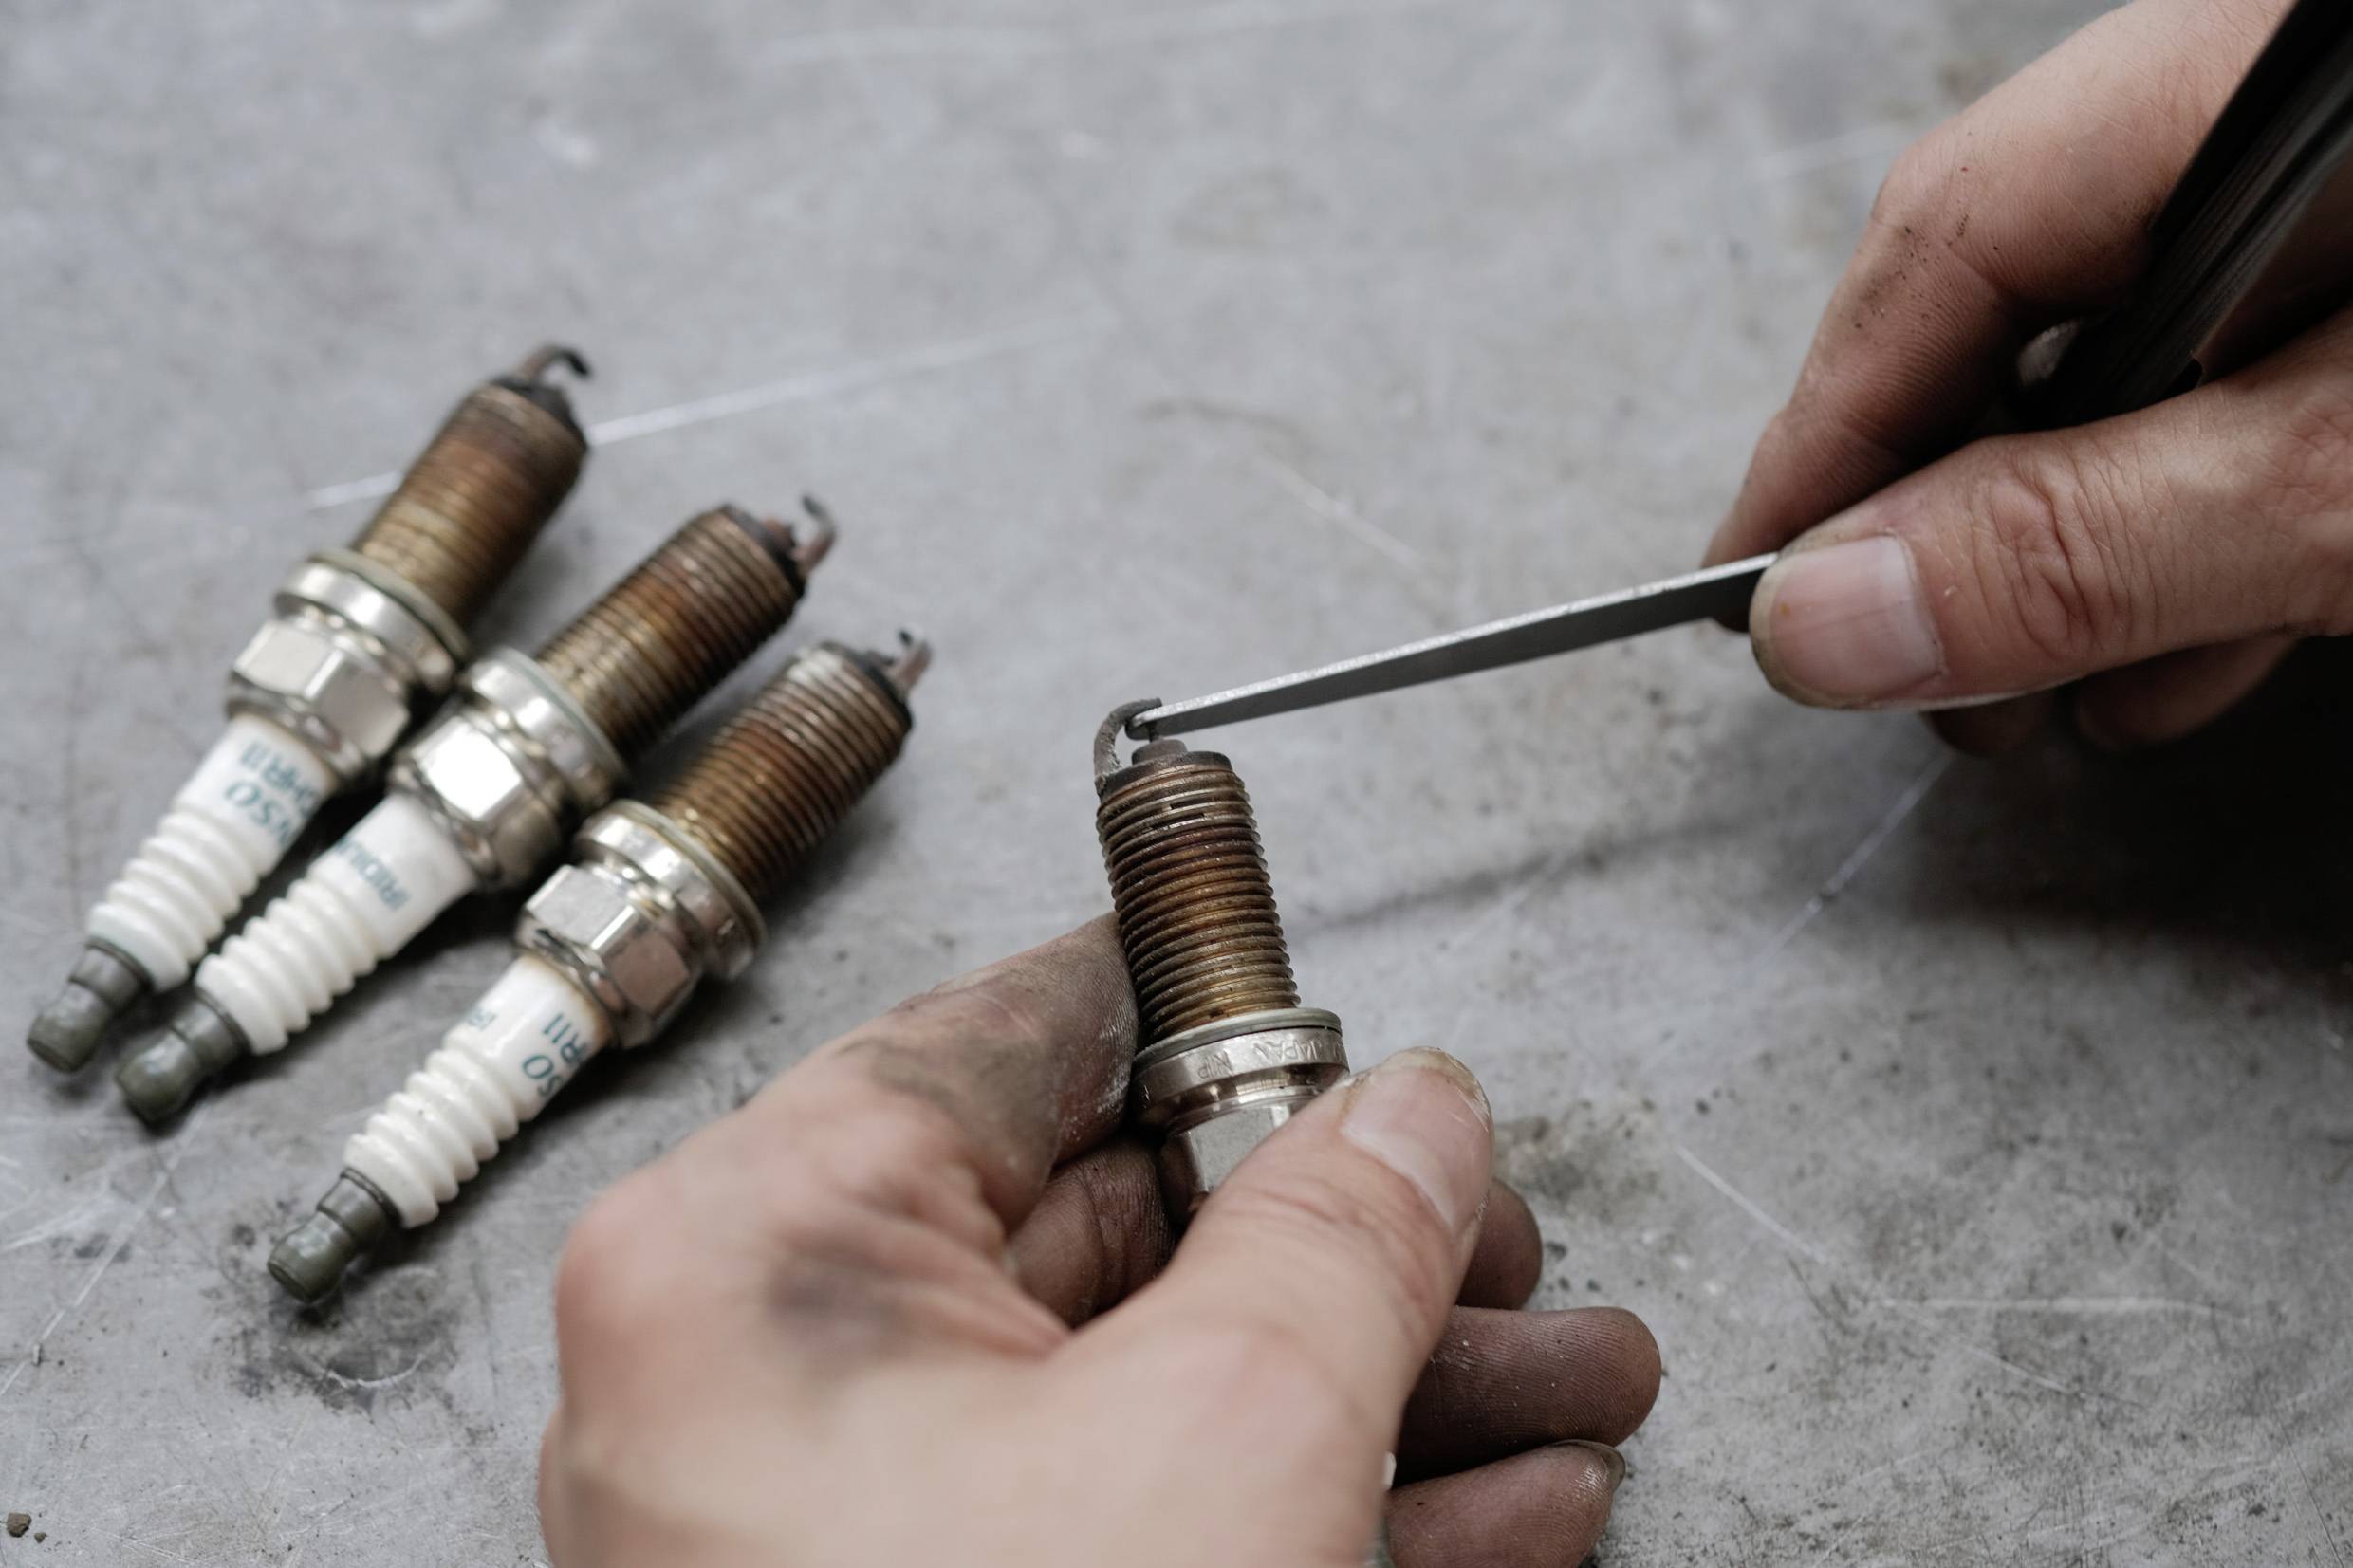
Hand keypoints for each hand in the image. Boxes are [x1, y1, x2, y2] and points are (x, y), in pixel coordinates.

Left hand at [538, 919, 1659, 1566]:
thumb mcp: (1232, 1432)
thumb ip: (1341, 1231)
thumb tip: (1418, 1116)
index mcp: (757, 1262)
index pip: (1012, 1039)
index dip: (1204, 1010)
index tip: (1324, 1001)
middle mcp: (776, 1386)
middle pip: (1113, 1238)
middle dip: (1354, 1242)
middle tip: (1506, 1236)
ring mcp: (864, 1536)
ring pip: (1160, 1397)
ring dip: (1386, 1390)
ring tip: (1574, 1381)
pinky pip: (1147, 1527)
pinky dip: (1319, 1510)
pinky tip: (1503, 1506)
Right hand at [1706, 0, 2352, 751]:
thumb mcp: (2344, 475)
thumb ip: (2083, 540)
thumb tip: (1827, 618)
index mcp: (2253, 82)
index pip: (1950, 239)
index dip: (1828, 438)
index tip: (1756, 595)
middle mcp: (2277, 109)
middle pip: (2023, 294)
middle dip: (1950, 509)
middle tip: (1897, 672)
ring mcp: (2339, 199)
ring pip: (2139, 355)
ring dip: (2069, 546)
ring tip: (2039, 695)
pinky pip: (2253, 376)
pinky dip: (2199, 521)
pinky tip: (2180, 640)